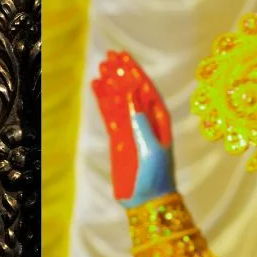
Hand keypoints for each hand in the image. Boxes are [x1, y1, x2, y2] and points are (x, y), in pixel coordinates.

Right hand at [91, 51, 174, 206]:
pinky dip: (104, 101)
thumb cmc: (156, 175)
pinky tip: (96, 87)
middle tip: (111, 56)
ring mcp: (132, 129)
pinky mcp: (119, 139)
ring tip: (101, 67)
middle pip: (133, 91)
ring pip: (119, 101)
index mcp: (160, 121)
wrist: (147, 200)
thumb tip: (133, 92)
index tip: (124, 59)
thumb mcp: (151, 146)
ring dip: (111, 84)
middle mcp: (146, 121)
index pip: (147, 91)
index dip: (136, 74)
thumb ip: (140, 120)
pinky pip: (110, 115)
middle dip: (123, 74)